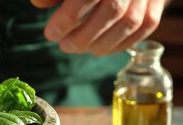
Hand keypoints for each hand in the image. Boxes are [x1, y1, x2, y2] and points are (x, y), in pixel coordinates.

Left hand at [32, 0, 166, 54]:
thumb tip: (39, 4)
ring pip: (129, 22)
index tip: (51, 34)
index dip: (68, 18)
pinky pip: (145, 27)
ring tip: (80, 48)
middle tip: (65, 46)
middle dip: (84, 36)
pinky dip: (122, 44)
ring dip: (101, 43)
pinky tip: (100, 49)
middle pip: (111, 11)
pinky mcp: (157, 3)